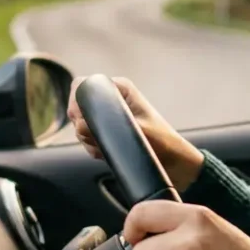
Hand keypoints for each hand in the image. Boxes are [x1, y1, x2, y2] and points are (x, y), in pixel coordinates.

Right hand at [67, 76, 204, 192]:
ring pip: (81, 126)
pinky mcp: (108, 134)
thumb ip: (107, 127)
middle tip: (96, 139)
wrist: (173, 164)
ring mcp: (108, 117)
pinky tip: (107, 154)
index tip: (79, 119)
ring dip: (89, 140)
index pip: (83, 84)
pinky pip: (88, 139)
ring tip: (106, 149)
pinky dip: (93, 148)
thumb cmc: (163, 143)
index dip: (76, 101)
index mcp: (120, 88)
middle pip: (78, 108)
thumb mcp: (137, 131)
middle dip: (83, 127)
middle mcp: (112, 100)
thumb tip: (81, 126)